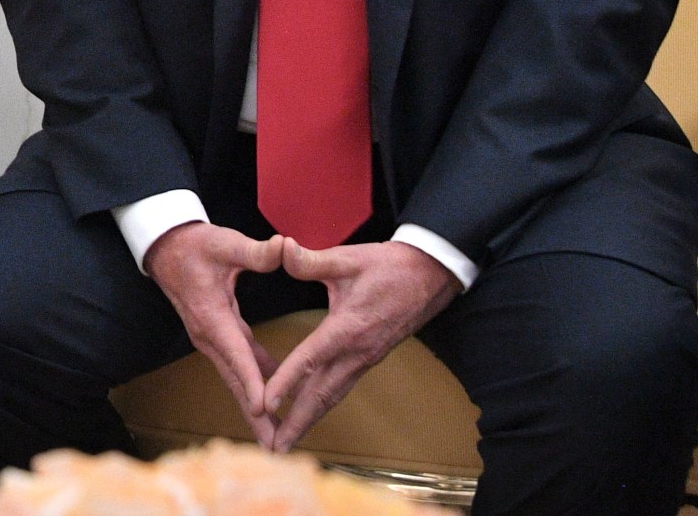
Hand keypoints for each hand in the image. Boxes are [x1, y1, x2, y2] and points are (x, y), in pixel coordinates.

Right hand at [142, 222, 286, 448]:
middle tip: (275, 447)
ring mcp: (211, 339)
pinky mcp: (217, 336)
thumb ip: (256, 251)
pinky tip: (272, 397)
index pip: (236, 352)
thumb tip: (283, 247)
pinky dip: (253, 385)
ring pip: (236, 379)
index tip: (264, 408)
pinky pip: (238, 366)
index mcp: (212, 315)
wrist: (166, 248)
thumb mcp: (226, 243)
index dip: (252, 380)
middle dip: (255, 416)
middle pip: (235, 381)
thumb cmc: (195, 245)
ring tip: (274, 438)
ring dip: (254, 408)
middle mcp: (209, 335)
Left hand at [257, 239, 460, 452]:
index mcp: (348, 327)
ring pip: (333, 396)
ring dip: (309, 420)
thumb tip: (281, 248)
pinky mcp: (369, 358)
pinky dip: (323, 404)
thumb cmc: (390, 266)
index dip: (286, 382)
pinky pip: (342, 387)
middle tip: (274, 448)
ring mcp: (365, 358)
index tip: (265, 403)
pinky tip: (309, 413)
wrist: (432, 275)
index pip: (311, 359)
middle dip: (297, 423)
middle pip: (322, 394)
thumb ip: (312, 260)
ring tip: (286, 441)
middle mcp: (357, 351)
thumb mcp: (349, 258)